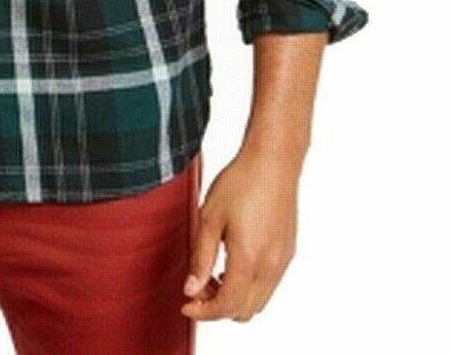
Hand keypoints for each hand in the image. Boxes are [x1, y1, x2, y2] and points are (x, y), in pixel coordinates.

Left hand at [180, 146, 298, 321]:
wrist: (272, 161)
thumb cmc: (240, 182)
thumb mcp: (209, 217)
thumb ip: (200, 258)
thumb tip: (191, 289)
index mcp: (249, 258)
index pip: (226, 306)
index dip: (204, 312)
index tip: (186, 305)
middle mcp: (271, 265)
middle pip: (244, 311)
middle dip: (218, 307)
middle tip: (198, 286)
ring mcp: (282, 260)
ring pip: (259, 300)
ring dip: (235, 297)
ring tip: (213, 272)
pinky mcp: (287, 251)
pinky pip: (269, 284)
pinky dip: (249, 285)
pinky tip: (233, 261)